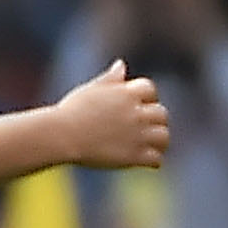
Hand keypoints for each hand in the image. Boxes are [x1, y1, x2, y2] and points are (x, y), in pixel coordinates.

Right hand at [50, 59, 170, 170]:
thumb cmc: (72, 111)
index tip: (139, 106)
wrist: (63, 135)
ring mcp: (137, 134)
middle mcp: (136, 112)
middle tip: (146, 129)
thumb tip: (121, 65)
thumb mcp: (91, 90)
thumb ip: (110, 79)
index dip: (146, 98)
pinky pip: (157, 159)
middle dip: (155, 120)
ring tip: (152, 146)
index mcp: (126, 93)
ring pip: (164, 136)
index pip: (150, 90)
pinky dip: (154, 161)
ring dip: (159, 141)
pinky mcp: (134, 156)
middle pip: (161, 114)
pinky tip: (145, 161)